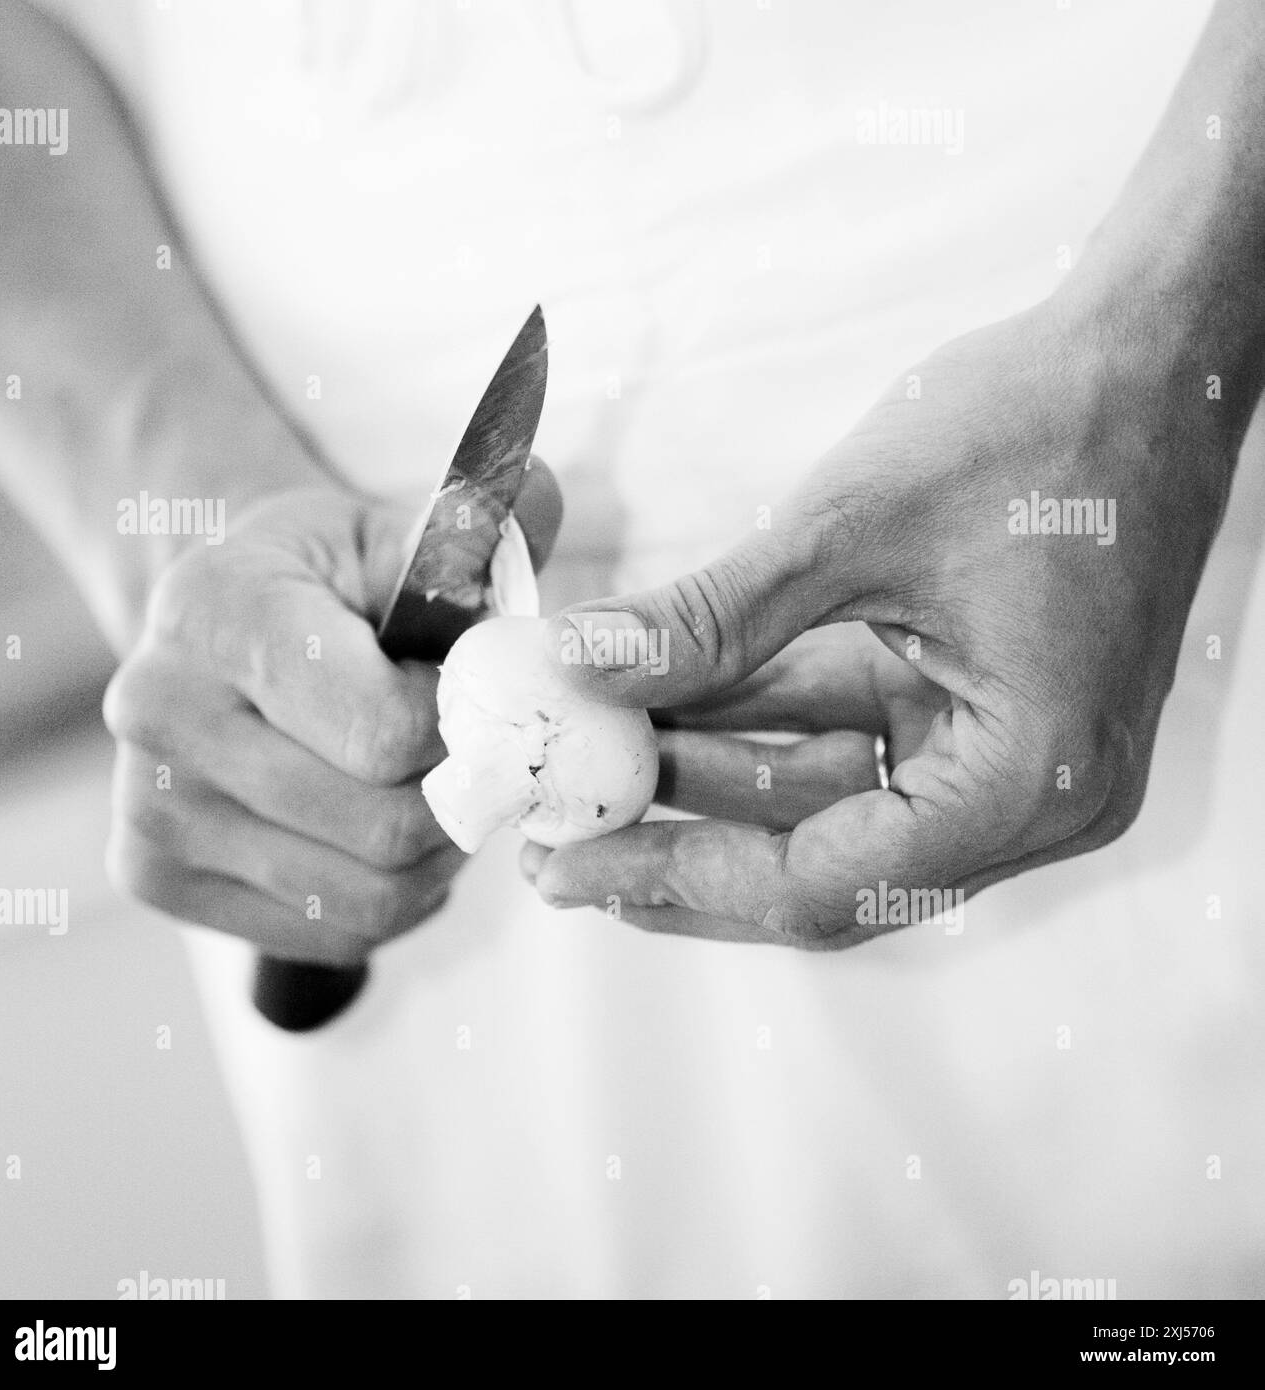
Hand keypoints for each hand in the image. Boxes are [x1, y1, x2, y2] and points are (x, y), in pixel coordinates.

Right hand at [104, 470, 560, 963]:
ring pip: (365, 897)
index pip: (385, 731)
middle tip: (475, 762)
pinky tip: (380, 838)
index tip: (479, 701)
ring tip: (431, 794)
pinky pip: (329, 933)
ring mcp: (146, 805)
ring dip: (434, 861)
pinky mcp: (151, 875)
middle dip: (461, 802)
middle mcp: (158, 709)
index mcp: (217, 609)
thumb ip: (477, 530)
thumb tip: (542, 484)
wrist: (222, 625)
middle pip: (382, 827)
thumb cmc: (332, 583)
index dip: (469, 730)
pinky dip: (389, 901)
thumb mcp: (401, 536)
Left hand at [522, 290, 1246, 945]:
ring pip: (828, 803)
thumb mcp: (851, 526)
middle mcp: (1033, 797)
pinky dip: (761, 722)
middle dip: (688, 848)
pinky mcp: (978, 705)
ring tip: (597, 760)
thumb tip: (582, 665)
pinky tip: (667, 706)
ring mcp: (1008, 755)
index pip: (827, 880)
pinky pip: (850, 738)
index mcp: (1030, 780)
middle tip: (566, 848)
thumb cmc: (1044, 423)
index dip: (686, 876)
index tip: (579, 865)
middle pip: (824, 866)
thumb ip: (710, 618)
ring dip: (713, 778)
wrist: (1146, 353)